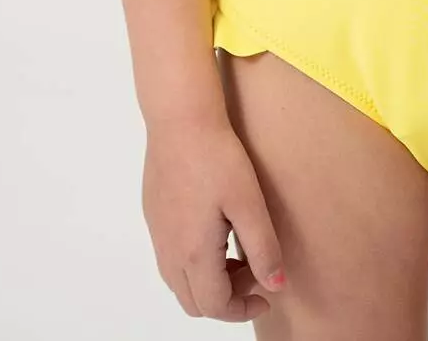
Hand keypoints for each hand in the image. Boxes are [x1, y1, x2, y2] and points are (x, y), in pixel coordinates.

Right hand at [142, 114, 285, 322]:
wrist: (180, 118)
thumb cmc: (217, 158)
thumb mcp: (249, 203)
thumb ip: (263, 249)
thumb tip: (274, 286)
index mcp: (193, 253)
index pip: (215, 307)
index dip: (243, 308)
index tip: (267, 293)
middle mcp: (169, 250)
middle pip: (193, 302)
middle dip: (226, 298)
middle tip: (252, 269)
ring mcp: (157, 232)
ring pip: (179, 281)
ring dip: (208, 280)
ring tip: (235, 250)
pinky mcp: (153, 213)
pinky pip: (170, 256)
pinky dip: (194, 260)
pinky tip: (214, 227)